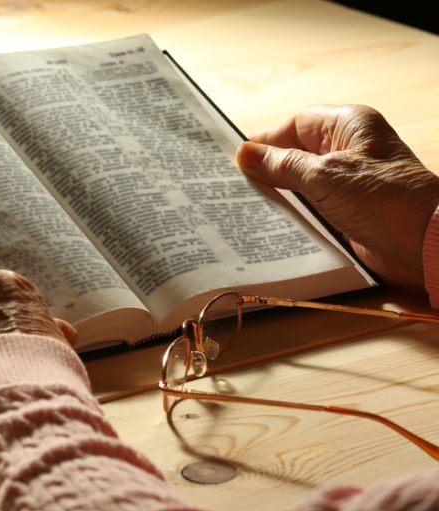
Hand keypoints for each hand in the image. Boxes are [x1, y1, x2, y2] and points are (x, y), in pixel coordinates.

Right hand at [236, 104, 438, 288]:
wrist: (423, 244)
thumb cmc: (383, 199)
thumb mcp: (324, 176)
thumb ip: (281, 165)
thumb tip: (244, 154)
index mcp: (348, 125)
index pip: (295, 124)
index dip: (264, 140)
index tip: (236, 159)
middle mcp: (347, 149)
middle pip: (294, 152)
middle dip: (266, 168)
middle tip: (234, 183)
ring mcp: (346, 181)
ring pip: (299, 181)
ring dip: (277, 192)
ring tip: (244, 203)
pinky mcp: (345, 209)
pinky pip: (309, 205)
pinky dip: (290, 211)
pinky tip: (268, 220)